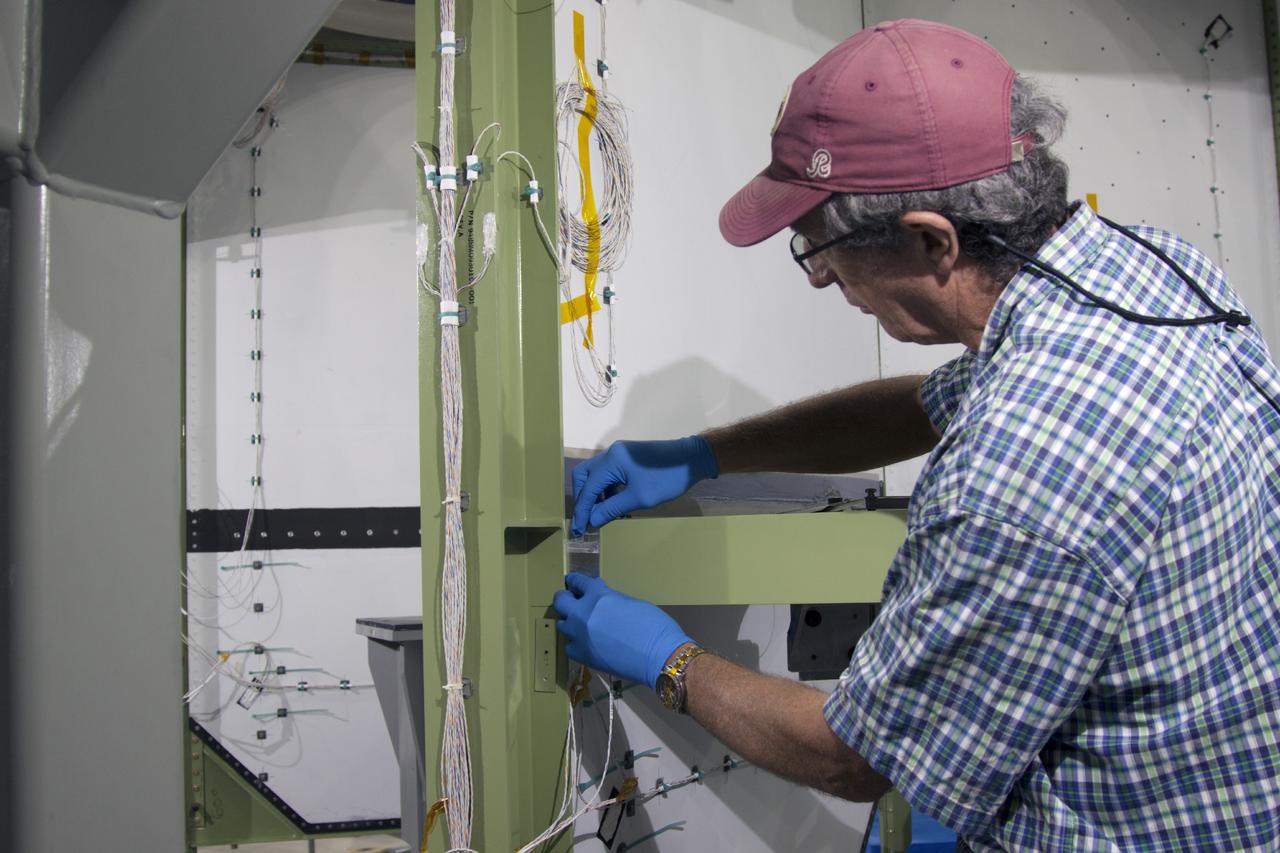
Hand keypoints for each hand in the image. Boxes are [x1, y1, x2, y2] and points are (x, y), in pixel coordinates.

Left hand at [552, 573, 691, 688]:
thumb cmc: (653, 625)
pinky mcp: (582, 655)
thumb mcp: (630, 602)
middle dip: (566, 599)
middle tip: (572, 601)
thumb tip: (601, 598)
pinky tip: (586, 643)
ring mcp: (579, 636)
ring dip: (570, 621)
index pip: (578, 582)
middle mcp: (583, 613)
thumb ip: (610, 598)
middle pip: (560, 602)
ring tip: (580, 623)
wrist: (659, 656)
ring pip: (562, 624)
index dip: (575, 581)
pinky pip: (570, 646)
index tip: (573, 582)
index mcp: (598, 596)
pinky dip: (576, 643)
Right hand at [570, 436, 718, 535]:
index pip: (587, 489)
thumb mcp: (640, 498)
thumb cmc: (668, 479)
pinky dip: (606, 489)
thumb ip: (612, 509)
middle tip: (587, 519)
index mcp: (612, 462)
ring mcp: (618, 454)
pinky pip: (607, 474)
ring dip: (595, 495)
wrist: (692, 458)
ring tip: (602, 515)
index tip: (578, 530)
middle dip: (583, 499)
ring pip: (594, 475)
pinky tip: (614, 504)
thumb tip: (592, 521)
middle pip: (583, 476)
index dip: (582, 511)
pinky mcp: (626, 457)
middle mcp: (610, 454)